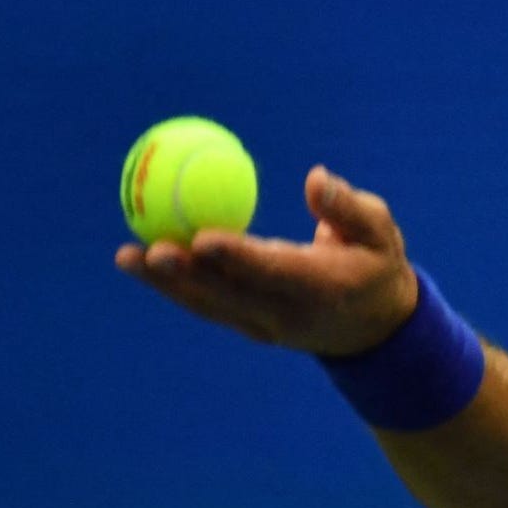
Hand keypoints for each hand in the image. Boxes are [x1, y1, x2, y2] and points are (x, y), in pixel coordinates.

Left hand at [115, 166, 419, 355]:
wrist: (376, 330)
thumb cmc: (378, 266)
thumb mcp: (381, 233)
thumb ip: (349, 207)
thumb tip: (315, 177)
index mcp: (321, 289)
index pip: (273, 272)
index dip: (236, 257)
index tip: (204, 237)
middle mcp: (286, 314)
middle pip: (228, 295)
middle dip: (187, 275)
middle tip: (150, 249)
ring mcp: (264, 325)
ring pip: (209, 304)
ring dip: (167, 283)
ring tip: (126, 258)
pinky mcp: (248, 325)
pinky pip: (207, 304)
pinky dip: (174, 285)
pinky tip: (141, 263)